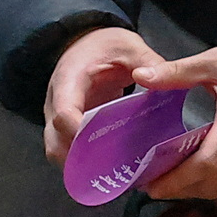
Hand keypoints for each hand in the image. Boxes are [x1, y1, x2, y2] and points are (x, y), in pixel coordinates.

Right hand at [43, 25, 162, 162]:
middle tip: (113, 172)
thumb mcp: (129, 46)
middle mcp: (56, 102)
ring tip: (113, 174)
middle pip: (55, 141)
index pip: (65, 113)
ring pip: (57, 150)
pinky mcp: (66, 126)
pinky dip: (83, 161)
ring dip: (80, 165)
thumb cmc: (106, 45)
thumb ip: (146, 61)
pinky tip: (109, 168)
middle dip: (80, 160)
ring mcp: (58, 116)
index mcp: (68, 80)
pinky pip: (68, 149)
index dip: (81, 134)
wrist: (86, 42)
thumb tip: (161, 78)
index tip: (106, 146)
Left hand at [126, 31, 216, 200]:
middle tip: (155, 184)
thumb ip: (177, 72)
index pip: (205, 166)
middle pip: (214, 183)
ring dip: (201, 189)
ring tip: (176, 180)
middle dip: (182, 190)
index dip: (176, 181)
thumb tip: (139, 77)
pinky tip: (205, 172)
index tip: (150, 185)